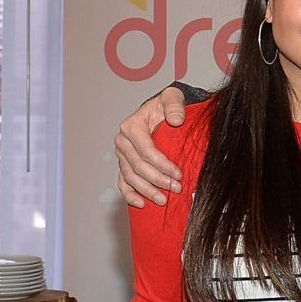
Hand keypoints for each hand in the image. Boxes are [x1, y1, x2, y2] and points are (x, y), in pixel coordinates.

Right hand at [114, 87, 186, 207]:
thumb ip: (174, 105)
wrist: (161, 111)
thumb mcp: (172, 97)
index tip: (178, 173)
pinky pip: (122, 183)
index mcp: (131, 126)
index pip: (146, 150)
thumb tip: (175, 120)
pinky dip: (130, 195)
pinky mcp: (124, 165)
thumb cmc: (166, 105)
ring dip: (146, 190)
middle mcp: (123, 142)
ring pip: (130, 177)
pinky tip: (140, 204)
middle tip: (177, 188)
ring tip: (164, 200)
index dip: (162, 164)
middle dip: (158, 180)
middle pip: (138, 166)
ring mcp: (122, 155)